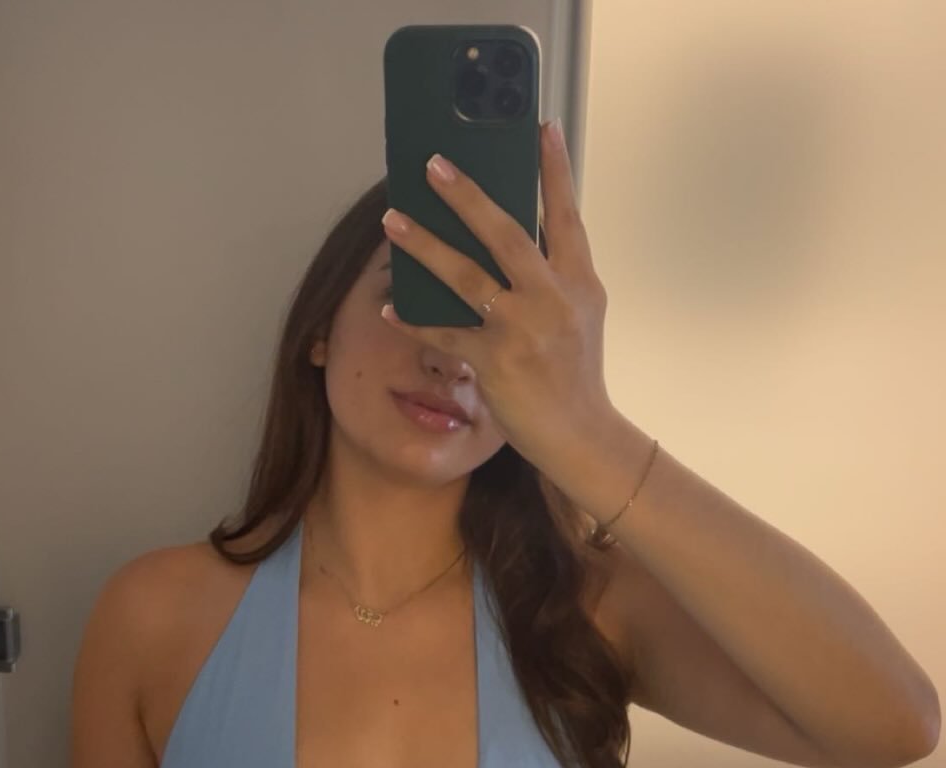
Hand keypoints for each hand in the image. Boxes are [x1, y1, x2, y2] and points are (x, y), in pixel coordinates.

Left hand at [380, 118, 613, 471]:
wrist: (581, 435)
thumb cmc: (575, 376)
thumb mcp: (579, 317)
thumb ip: (553, 276)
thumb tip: (513, 237)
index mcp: (579, 282)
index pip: (566, 216)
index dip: (554, 170)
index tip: (540, 126)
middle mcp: (553, 298)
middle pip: (506, 233)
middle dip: (467, 195)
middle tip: (432, 164)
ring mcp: (524, 329)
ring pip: (466, 275)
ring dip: (425, 244)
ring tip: (392, 220)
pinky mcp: (495, 361)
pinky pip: (445, 333)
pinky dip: (415, 321)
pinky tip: (391, 307)